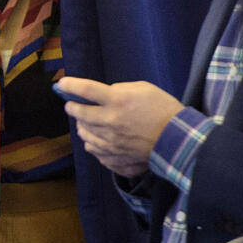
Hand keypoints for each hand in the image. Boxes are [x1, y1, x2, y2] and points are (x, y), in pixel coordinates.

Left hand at [57, 78, 184, 175]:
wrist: (180, 141)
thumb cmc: (163, 110)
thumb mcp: (142, 88)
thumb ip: (118, 89)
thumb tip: (99, 95)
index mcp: (117, 101)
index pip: (85, 91)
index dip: (69, 86)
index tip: (61, 84)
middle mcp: (110, 122)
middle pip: (78, 114)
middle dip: (72, 107)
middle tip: (72, 104)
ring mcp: (111, 143)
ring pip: (83, 133)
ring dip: (82, 125)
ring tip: (88, 121)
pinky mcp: (115, 158)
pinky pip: (93, 151)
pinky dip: (93, 143)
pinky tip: (99, 138)